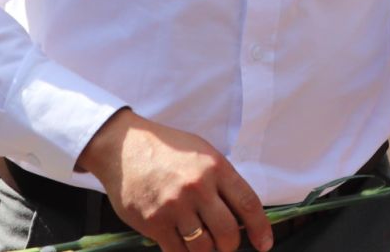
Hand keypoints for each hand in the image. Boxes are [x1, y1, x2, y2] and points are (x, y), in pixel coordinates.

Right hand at [75, 108, 270, 251]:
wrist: (125, 147)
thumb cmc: (168, 149)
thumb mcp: (203, 153)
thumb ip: (222, 180)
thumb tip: (240, 212)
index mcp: (216, 168)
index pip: (248, 203)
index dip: (260, 228)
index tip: (264, 244)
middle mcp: (198, 188)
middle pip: (228, 231)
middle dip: (231, 245)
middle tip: (227, 244)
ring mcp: (174, 207)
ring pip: (203, 247)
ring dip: (208, 251)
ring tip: (205, 245)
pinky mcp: (153, 222)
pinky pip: (176, 251)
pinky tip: (185, 248)